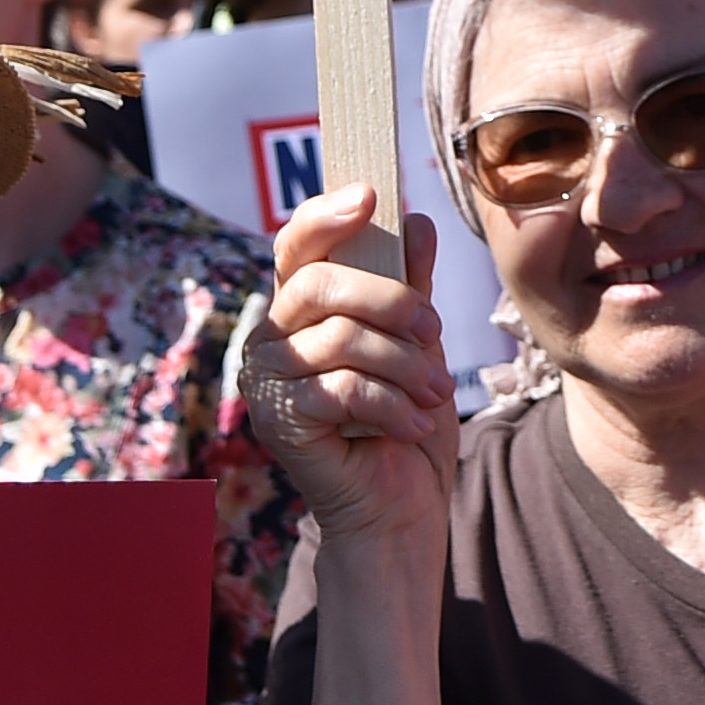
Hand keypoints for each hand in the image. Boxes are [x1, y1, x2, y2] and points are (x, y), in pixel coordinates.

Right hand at [241, 186, 457, 548]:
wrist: (400, 509)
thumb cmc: (404, 422)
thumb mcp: (418, 345)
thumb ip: (411, 286)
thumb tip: (415, 221)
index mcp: (300, 309)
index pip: (295, 245)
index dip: (325, 214)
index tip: (370, 195)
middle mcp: (272, 338)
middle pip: (320, 284)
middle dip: (391, 301)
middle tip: (434, 332)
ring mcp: (269, 381)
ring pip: (340, 338)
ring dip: (404, 364)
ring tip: (435, 391)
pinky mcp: (280, 423)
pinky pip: (341, 390)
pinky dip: (392, 405)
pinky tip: (415, 424)